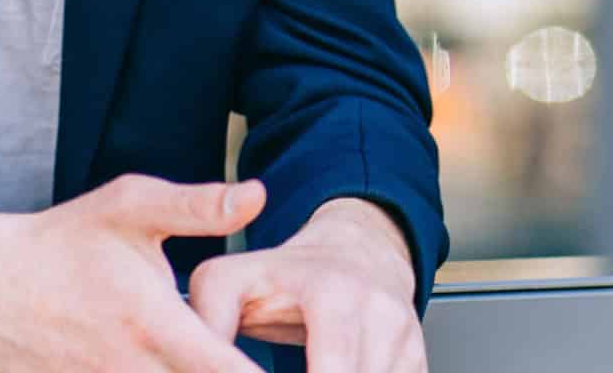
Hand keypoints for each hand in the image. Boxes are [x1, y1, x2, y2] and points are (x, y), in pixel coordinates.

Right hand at [0, 173, 268, 371]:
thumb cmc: (65, 240)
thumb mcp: (130, 207)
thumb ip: (197, 206)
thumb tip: (260, 194)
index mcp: (152, 324)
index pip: (225, 369)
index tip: (306, 369)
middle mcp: (129, 370)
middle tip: (283, 365)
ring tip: (218, 362)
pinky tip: (175, 368)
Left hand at [186, 197, 424, 372]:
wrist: (358, 251)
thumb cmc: (288, 272)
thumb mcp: (231, 279)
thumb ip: (208, 318)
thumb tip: (194, 362)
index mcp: (334, 294)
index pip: (332, 370)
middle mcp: (380, 314)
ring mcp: (406, 338)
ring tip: (301, 367)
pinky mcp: (418, 359)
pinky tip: (334, 371)